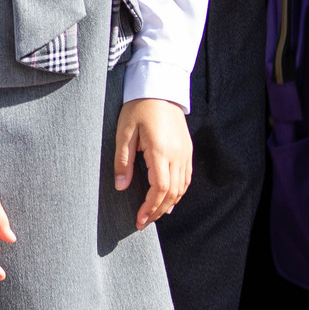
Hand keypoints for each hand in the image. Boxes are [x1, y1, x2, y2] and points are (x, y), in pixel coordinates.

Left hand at [115, 98, 191, 227]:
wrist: (160, 87)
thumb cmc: (138, 107)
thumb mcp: (124, 132)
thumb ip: (123, 161)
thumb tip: (121, 187)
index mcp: (160, 150)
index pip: (159, 188)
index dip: (150, 207)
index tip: (139, 219)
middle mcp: (177, 154)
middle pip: (172, 193)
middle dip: (157, 211)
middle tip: (144, 222)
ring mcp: (185, 152)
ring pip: (182, 188)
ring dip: (168, 204)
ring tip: (154, 215)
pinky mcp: (187, 149)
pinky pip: (186, 178)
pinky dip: (178, 192)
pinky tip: (169, 200)